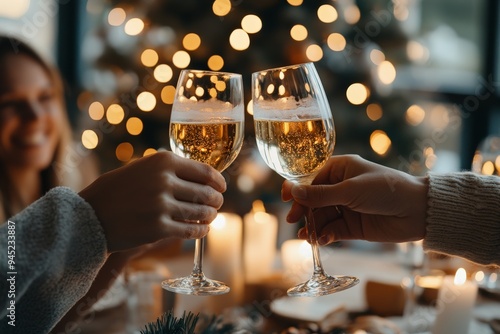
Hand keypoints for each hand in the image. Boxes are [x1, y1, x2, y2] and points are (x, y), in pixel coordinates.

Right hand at [79, 151, 225, 252]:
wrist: (89, 216)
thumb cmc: (115, 191)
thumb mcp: (141, 168)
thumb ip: (168, 170)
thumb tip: (200, 177)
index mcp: (163, 161)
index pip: (204, 171)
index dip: (218, 181)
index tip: (222, 187)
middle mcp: (165, 180)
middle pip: (206, 192)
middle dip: (216, 200)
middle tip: (217, 204)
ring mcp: (162, 205)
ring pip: (201, 212)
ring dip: (210, 216)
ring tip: (210, 217)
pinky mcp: (159, 229)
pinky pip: (190, 230)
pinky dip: (200, 231)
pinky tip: (202, 230)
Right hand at [282, 155, 427, 244]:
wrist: (417, 211)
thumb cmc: (385, 189)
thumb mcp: (350, 190)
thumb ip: (320, 194)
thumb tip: (292, 191)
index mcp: (340, 170)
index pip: (311, 178)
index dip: (297, 188)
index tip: (284, 197)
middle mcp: (341, 188)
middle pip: (313, 200)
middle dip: (303, 210)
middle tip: (294, 220)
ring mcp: (346, 208)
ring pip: (321, 217)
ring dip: (313, 226)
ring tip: (307, 237)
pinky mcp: (353, 226)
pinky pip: (332, 230)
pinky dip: (325, 235)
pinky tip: (320, 240)